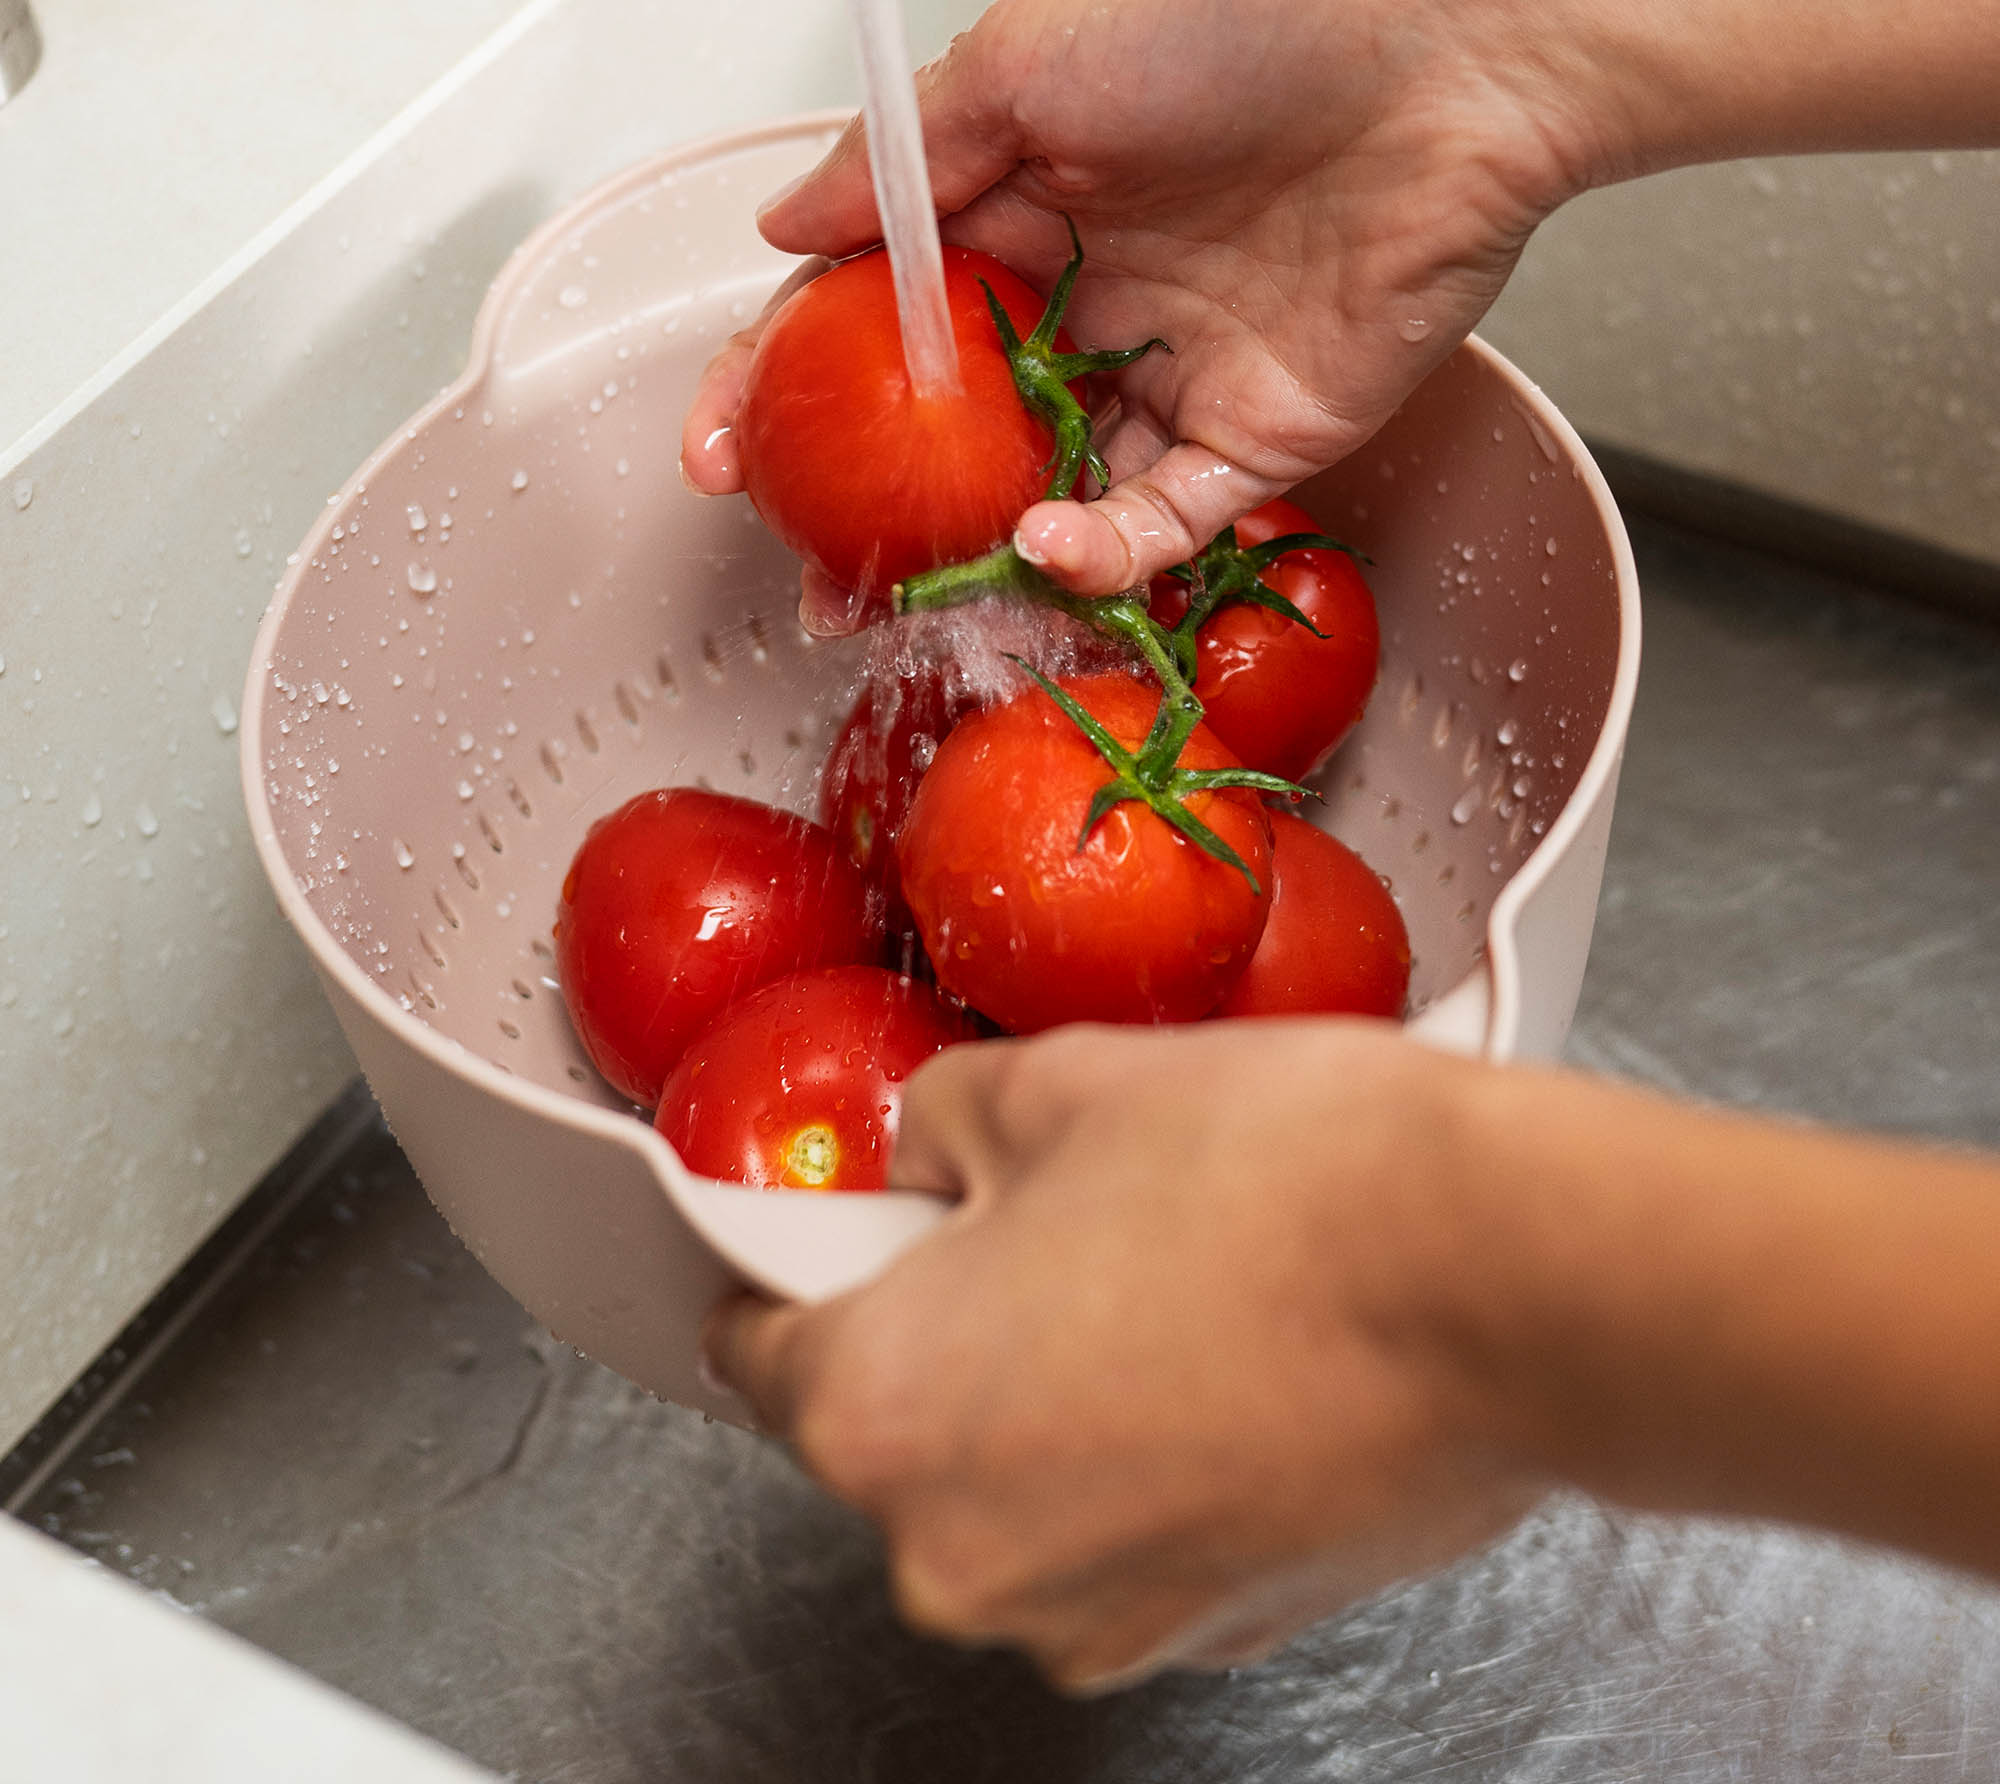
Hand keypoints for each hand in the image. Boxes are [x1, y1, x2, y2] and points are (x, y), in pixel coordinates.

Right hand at [684, 0, 1592, 601]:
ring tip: (909, 593)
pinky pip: (1164, 523)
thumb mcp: (1025, 63)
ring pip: (1055, 500)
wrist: (1440, 48)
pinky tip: (1042, 548)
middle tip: (814, 576)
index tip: (728, 451)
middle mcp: (1093, 303)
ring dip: (979, 559)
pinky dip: (1101, 552)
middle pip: (960, 439)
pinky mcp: (1259, 438)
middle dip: (879, 516)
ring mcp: (1174, 379)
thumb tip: (779, 228)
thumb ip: (896, 165)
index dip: (791, 389)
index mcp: (1026, 213)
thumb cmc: (1240, 17)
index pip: (880, 326)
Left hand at [703, 1020, 1542, 1688]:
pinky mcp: (1209, 1629)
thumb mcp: (1047, 1083)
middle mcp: (963, 1560)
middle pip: (887, 1426)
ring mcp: (1092, 1617)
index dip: (788, 1265)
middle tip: (1030, 1220)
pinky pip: (1115, 1528)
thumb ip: (931, 1127)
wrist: (1506, 1278)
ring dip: (1043, 1392)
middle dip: (934, 1325)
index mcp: (880, 1418)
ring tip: (1149, 1275)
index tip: (827, 1232)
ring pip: (1009, 1484)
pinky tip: (1216, 1345)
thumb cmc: (1284, 1182)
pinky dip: (1136, 1452)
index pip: (752, 1345)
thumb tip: (922, 1157)